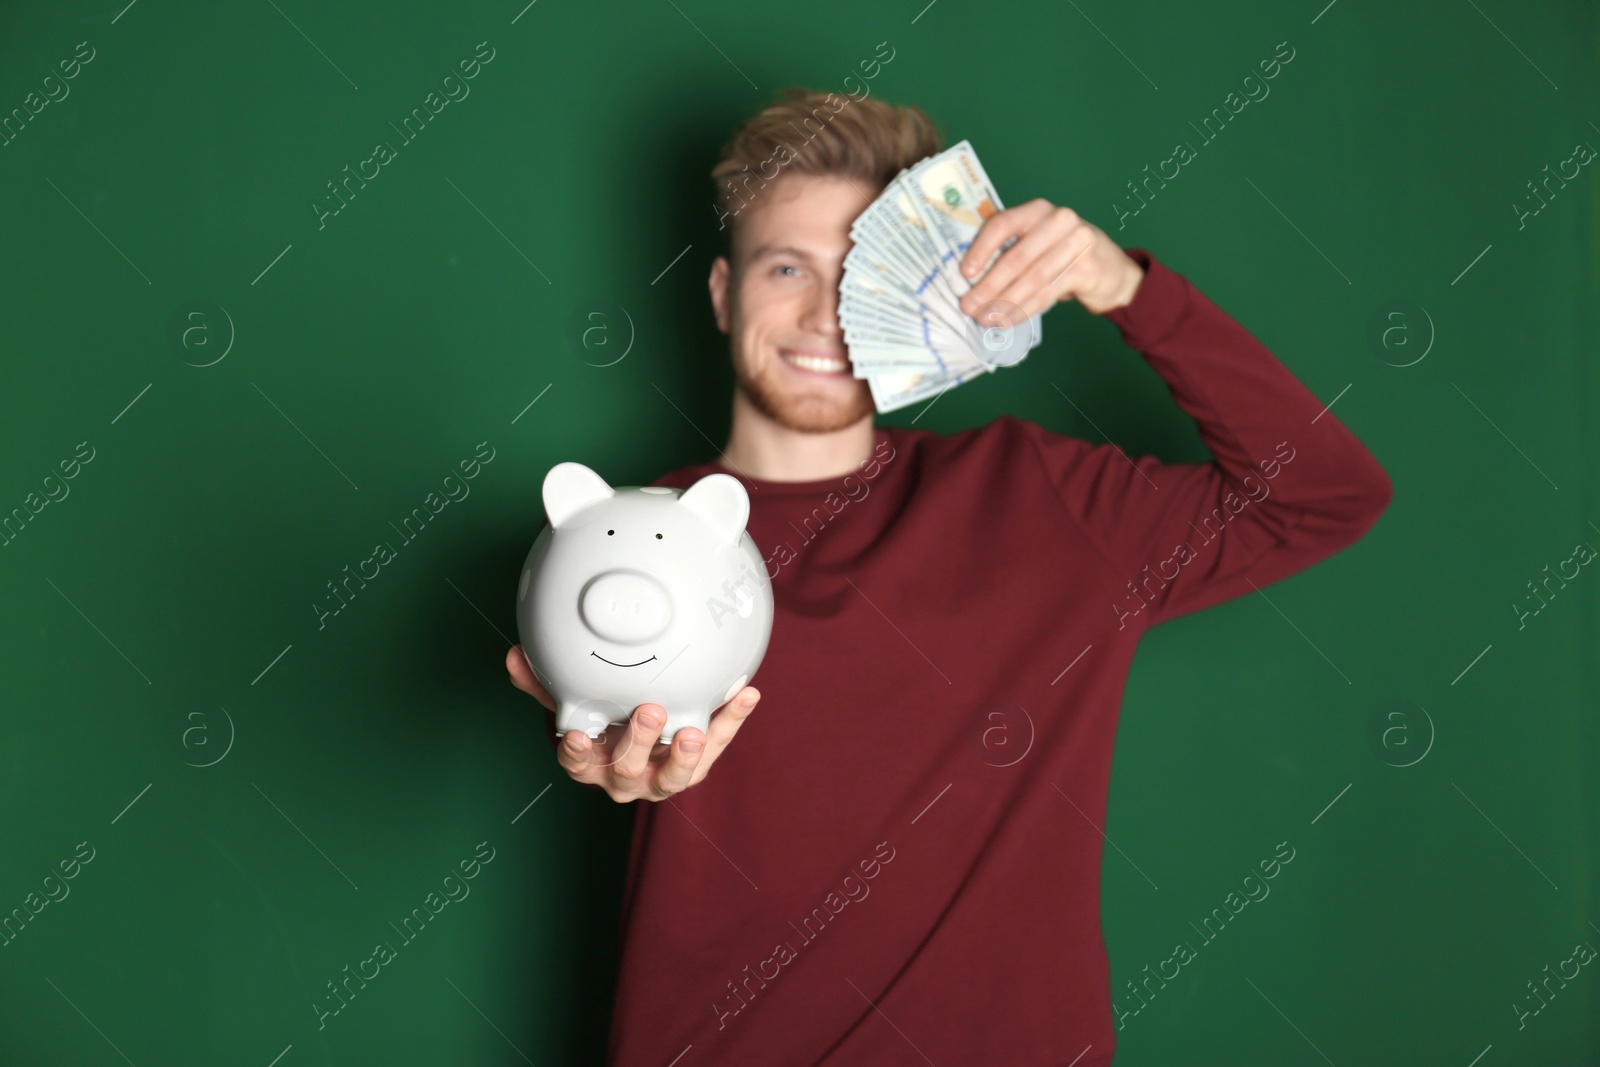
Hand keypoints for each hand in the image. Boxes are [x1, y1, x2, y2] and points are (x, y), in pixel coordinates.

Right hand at [505, 645, 760, 802]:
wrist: (637, 745)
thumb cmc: (600, 723)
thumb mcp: (573, 704)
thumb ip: (546, 684)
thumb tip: (515, 656)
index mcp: (591, 763)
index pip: (579, 762)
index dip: (578, 752)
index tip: (578, 735)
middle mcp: (624, 778)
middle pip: (627, 768)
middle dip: (637, 742)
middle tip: (649, 712)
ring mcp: (661, 778)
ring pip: (673, 775)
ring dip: (684, 753)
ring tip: (693, 731)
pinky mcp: (694, 767)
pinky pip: (716, 746)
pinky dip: (731, 721)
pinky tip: (746, 694)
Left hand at [956, 200, 1143, 318]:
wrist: (1112, 270)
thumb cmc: (1063, 255)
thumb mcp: (1038, 242)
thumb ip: (1011, 251)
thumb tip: (971, 280)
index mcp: (1038, 210)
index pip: (1003, 224)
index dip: (981, 249)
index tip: (965, 273)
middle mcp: (1059, 220)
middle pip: (1016, 257)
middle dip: (989, 286)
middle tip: (969, 307)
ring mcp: (1077, 242)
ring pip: (1031, 279)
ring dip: (1004, 303)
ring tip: (986, 319)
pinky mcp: (1087, 268)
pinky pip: (1047, 293)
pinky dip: (1024, 310)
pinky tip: (1008, 321)